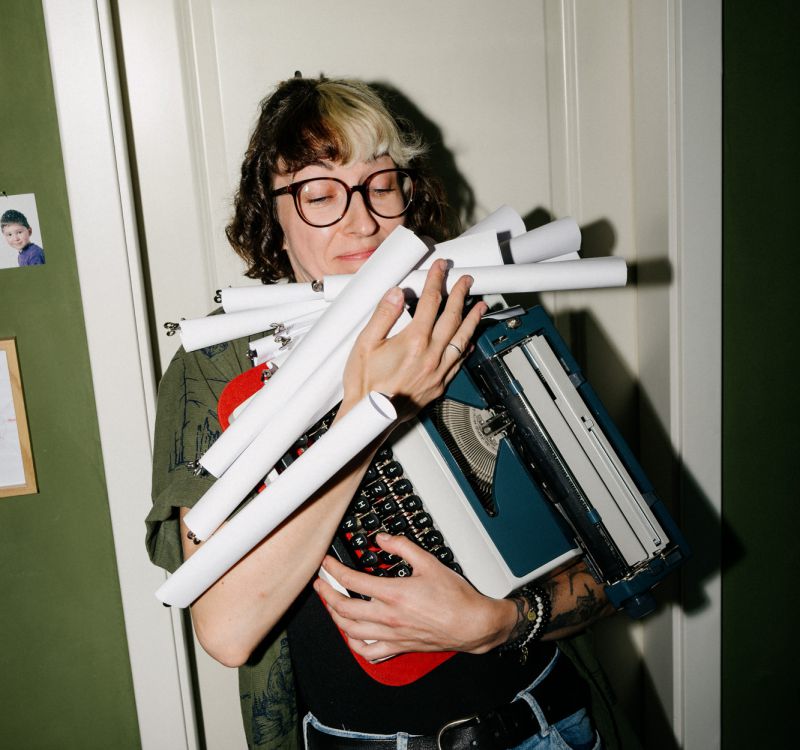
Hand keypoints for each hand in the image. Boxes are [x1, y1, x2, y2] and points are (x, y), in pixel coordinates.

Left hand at [313, 533, 514, 661]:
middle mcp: (388, 616)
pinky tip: (351, 636)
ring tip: (331, 606)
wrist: (472, 624)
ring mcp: (391, 635)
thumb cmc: (455, 597)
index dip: (333, 570)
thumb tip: (382, 538)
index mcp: (393, 593)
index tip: (326, 563)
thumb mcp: (429, 562)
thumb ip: (403, 547)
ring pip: (351, 631)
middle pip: (343, 608)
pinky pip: (369, 653)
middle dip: (326, 594)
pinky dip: (354, 645)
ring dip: (335, 617)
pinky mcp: (398, 647)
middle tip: (320, 584)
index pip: (351, 581)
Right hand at [340, 259, 487, 422]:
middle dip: (460, 294)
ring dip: (472, 319)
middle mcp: (430, 355)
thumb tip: (396, 294)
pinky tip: (469, 341)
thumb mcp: (364, 344)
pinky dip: (467, 347)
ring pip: (462, 339)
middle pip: (452, 317)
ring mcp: (438, 371)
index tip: (439, 269)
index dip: (436, 280)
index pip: (430, 302)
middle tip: (466, 280)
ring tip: (480, 306)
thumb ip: (383, 316)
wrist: (371, 417)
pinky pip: (459, 362)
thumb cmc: (365, 384)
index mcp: (413, 341)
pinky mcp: (439, 385)